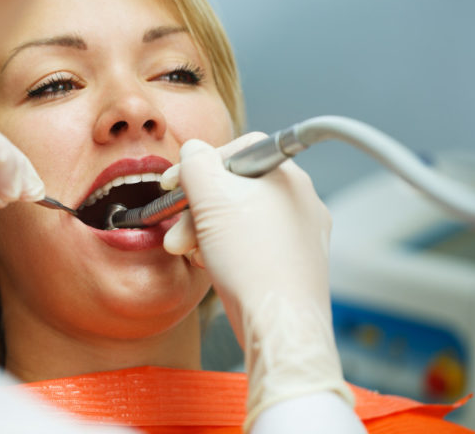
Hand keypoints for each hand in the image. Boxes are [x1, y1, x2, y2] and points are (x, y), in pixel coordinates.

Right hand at [162, 135, 352, 426]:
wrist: (279, 324)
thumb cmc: (251, 261)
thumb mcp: (210, 199)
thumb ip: (196, 164)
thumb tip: (194, 151)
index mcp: (287, 175)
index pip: (237, 151)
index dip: (200, 165)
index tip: (174, 184)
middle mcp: (300, 201)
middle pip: (236, 188)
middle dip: (197, 209)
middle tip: (177, 229)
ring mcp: (300, 234)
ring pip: (241, 219)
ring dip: (206, 231)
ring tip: (188, 252)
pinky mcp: (294, 263)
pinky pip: (251, 244)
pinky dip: (226, 250)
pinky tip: (209, 265)